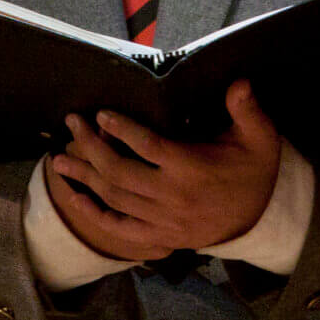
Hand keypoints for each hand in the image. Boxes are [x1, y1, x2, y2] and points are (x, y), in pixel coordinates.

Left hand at [47, 80, 282, 257]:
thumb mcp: (259, 137)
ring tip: (59, 158)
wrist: (260, 218)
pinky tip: (74, 196)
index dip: (121, 129)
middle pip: (119, 172)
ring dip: (84, 177)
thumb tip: (239, 83)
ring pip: (114, 198)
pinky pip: (119, 227)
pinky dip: (93, 213)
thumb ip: (247, 109)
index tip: (101, 113)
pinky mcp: (160, 236)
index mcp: (192, 168)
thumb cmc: (254, 169)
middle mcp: (173, 196)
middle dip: (90, 146)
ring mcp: (164, 221)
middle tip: (71, 123)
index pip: (148, 146)